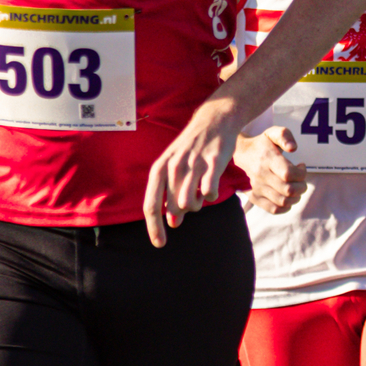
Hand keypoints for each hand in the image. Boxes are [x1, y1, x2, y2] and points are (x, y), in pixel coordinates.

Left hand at [143, 91, 242, 248]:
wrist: (213, 121)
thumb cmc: (191, 149)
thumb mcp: (174, 169)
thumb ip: (171, 196)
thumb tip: (172, 224)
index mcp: (160, 169)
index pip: (151, 205)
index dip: (154, 228)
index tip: (160, 244)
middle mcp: (174, 167)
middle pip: (174, 208)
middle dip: (183, 211)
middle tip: (192, 198)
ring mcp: (193, 164)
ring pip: (190, 203)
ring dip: (197, 204)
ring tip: (201, 192)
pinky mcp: (213, 162)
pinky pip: (209, 192)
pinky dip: (211, 195)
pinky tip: (212, 187)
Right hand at [238, 125, 303, 214]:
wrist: (240, 155)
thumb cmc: (261, 144)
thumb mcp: (272, 133)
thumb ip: (285, 136)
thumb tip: (293, 148)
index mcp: (267, 159)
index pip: (289, 174)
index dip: (301, 173)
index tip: (301, 166)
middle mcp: (261, 175)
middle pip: (289, 190)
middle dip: (302, 186)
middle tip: (301, 179)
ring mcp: (256, 188)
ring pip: (283, 201)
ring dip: (296, 197)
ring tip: (296, 188)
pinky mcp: (254, 197)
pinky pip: (274, 209)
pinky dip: (286, 207)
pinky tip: (288, 197)